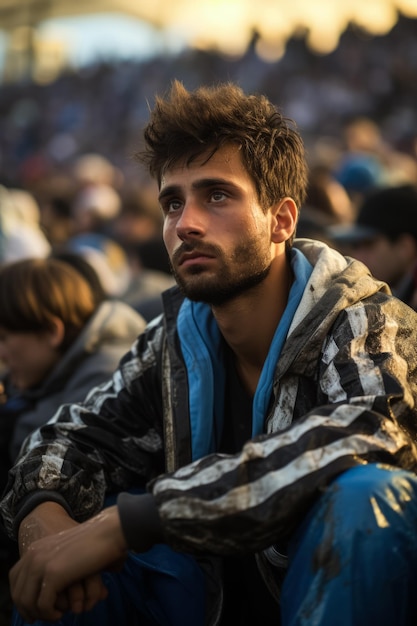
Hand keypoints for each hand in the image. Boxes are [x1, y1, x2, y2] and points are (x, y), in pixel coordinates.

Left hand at [10, 504, 127, 622]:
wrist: (107, 532)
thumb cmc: (93, 542)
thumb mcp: (65, 551)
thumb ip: (52, 565)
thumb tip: (44, 588)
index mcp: (35, 548)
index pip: (14, 578)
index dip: (21, 597)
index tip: (33, 609)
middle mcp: (33, 555)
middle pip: (18, 592)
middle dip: (29, 610)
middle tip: (45, 617)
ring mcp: (41, 564)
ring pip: (28, 602)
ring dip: (41, 614)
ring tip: (55, 616)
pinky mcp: (53, 575)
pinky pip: (43, 605)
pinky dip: (50, 615)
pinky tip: (60, 614)